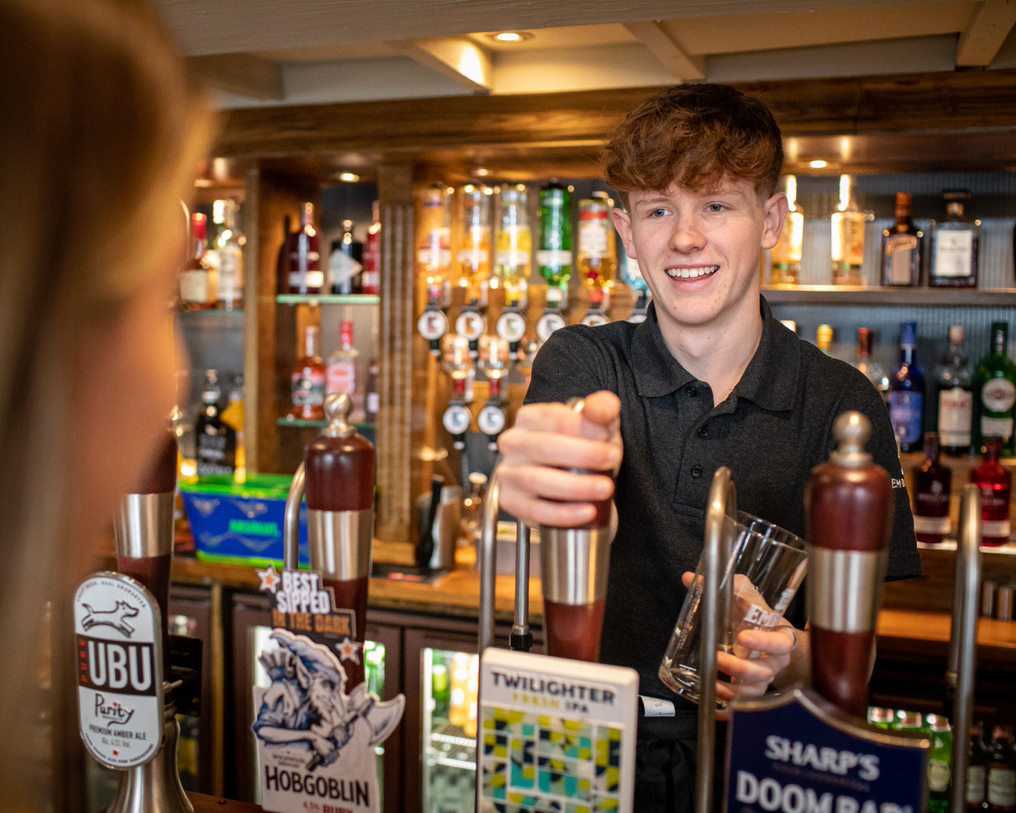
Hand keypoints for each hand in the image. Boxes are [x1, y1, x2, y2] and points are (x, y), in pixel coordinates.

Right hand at [497, 391, 621, 527]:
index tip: (606, 436)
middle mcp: (513, 443)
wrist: (575, 487)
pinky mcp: (512, 502)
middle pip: (543, 447)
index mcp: (529, 418)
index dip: (581, 426)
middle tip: (612, 459)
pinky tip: (587, 511)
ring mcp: (508, 474)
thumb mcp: (597, 425)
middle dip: (583, 454)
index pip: (551, 418)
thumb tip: (597, 410)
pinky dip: (564, 513)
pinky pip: (536, 510)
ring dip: (576, 486)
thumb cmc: (582, 451)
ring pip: (537, 480)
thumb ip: (602, 409)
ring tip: (605, 488)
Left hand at [680, 571, 797, 703]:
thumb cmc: (758, 619)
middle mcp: (774, 662)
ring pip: (754, 692)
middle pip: (763, 672)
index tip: (743, 637)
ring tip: (712, 682)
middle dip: (740, 668)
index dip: (763, 641)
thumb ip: (724, 588)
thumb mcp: (746, 600)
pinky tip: (714, 700)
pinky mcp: (753, 693)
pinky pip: (743, 706)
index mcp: (779, 638)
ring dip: (732, 690)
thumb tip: (689, 578)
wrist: (773, 642)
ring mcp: (764, 680)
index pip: (778, 642)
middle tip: (718, 658)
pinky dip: (729, 707)